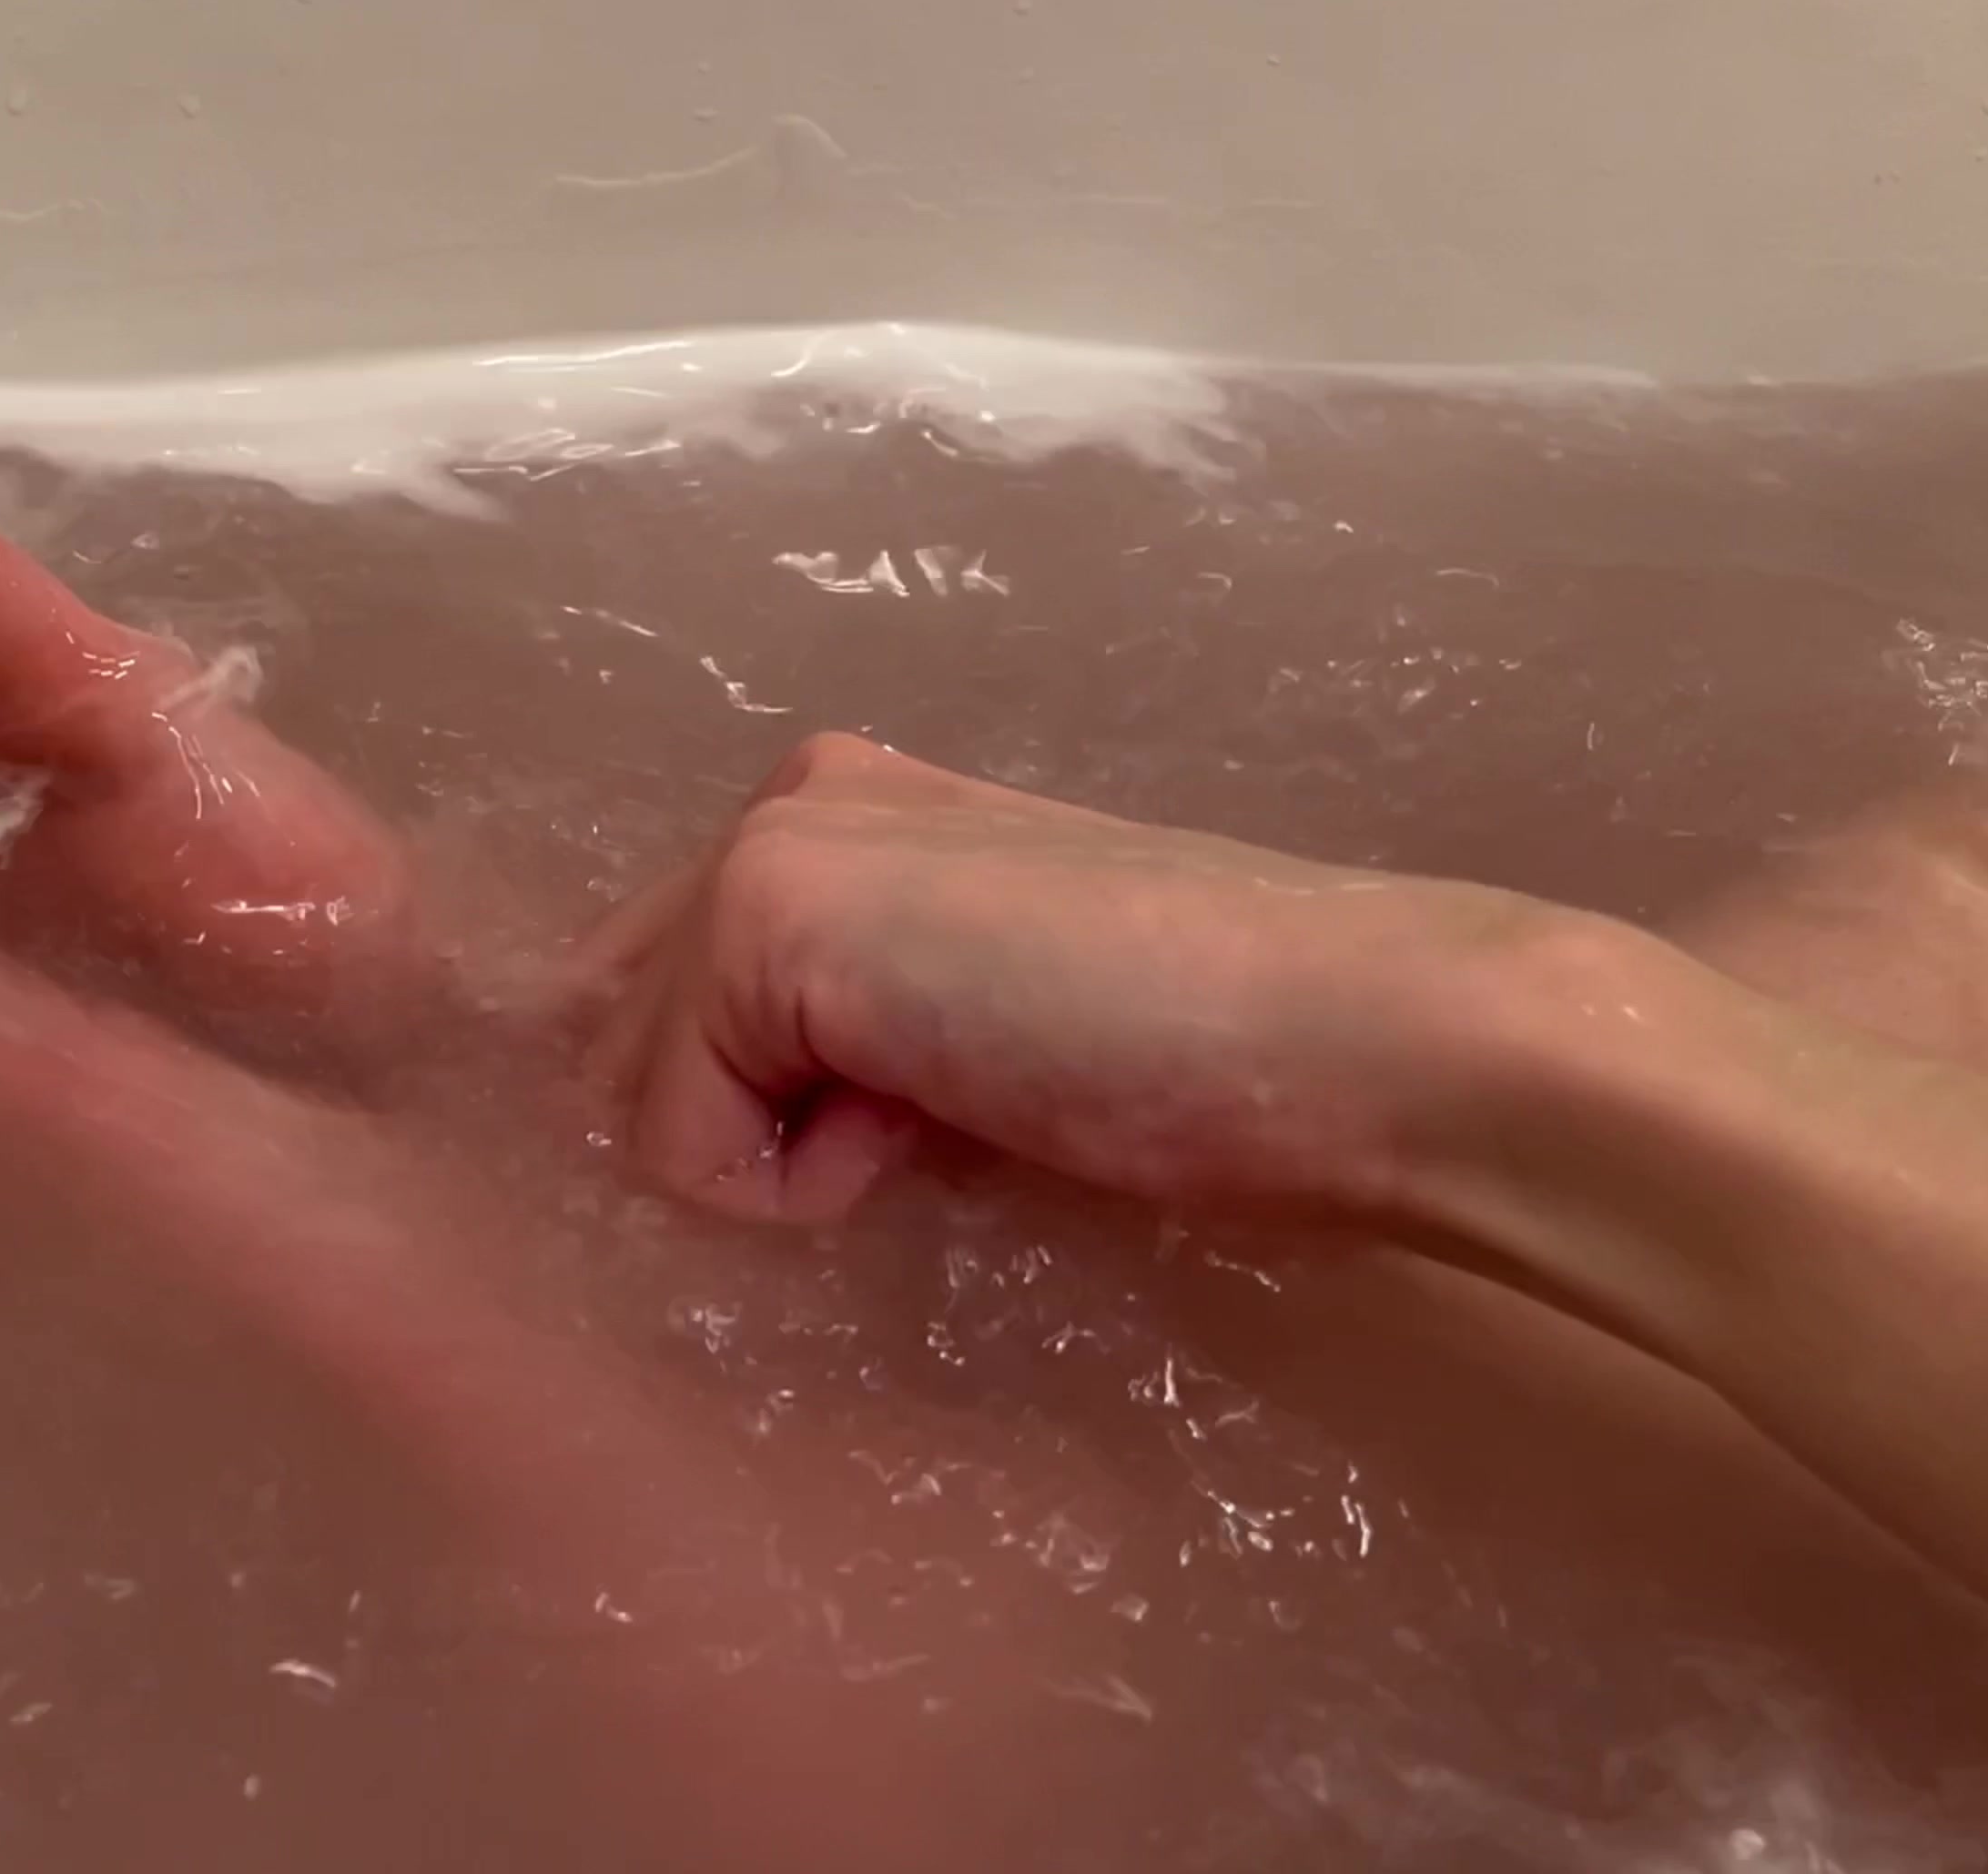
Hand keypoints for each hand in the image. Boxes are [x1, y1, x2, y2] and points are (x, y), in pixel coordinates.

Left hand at [584, 733, 1584, 1227]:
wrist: (1365, 1041)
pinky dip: (802, 1186)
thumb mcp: (978, 1046)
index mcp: (842, 816)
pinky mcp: (765, 918)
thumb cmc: (1211, 1073)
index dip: (747, 1119)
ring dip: (787, 1162)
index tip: (919, 1127)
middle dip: (747, 1138)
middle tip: (950, 1121)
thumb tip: (687, 1146)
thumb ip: (842, 1051)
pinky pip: (679, 1146)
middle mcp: (789, 800)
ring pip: (638, 1106)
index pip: (663, 1010)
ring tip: (972, 1108)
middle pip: (622, 1057)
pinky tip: (955, 1119)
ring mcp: (770, 845)